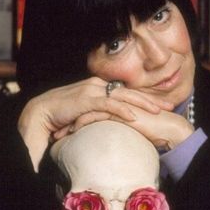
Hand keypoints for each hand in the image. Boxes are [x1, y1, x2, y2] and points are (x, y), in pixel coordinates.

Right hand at [18, 77, 173, 170]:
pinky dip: (122, 110)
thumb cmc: (60, 115)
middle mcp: (97, 85)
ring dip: (142, 103)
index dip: (144, 98)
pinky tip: (134, 116)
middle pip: (129, 92)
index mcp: (98, 87)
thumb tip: (109, 123)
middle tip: (169, 107)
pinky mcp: (86, 99)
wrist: (40, 113)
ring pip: (123, 96)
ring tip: (158, 111)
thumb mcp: (83, 113)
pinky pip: (108, 104)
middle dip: (150, 99)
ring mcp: (92, 91)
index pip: (125, 92)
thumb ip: (97, 114)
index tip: (160, 106)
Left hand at [67, 105, 194, 150]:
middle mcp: (114, 100)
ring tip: (60, 134)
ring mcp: (115, 103)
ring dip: (71, 122)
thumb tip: (106, 137)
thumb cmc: (153, 130)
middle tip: (57, 130)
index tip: (64, 128)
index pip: (89, 106)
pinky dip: (82, 123)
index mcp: (115, 102)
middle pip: (84, 106)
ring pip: (86, 109)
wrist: (168, 129)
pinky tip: (74, 132)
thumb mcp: (129, 128)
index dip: (75, 116)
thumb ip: (117, 126)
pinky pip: (95, 115)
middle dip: (69, 118)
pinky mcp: (118, 111)